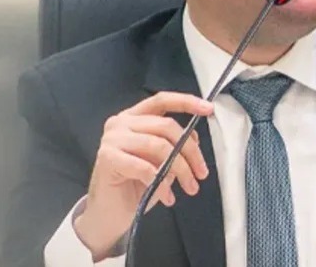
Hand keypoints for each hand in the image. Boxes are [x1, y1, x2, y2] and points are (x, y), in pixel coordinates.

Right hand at [74, 92, 213, 259]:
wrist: (108, 215)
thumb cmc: (134, 187)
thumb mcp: (160, 162)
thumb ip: (173, 145)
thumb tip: (193, 140)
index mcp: (133, 118)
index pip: (162, 100)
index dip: (187, 102)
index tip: (208, 109)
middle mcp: (121, 123)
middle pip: (166, 126)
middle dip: (190, 151)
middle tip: (201, 173)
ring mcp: (112, 139)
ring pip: (159, 145)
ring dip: (180, 169)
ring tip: (189, 187)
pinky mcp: (107, 158)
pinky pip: (145, 167)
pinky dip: (161, 183)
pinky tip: (168, 196)